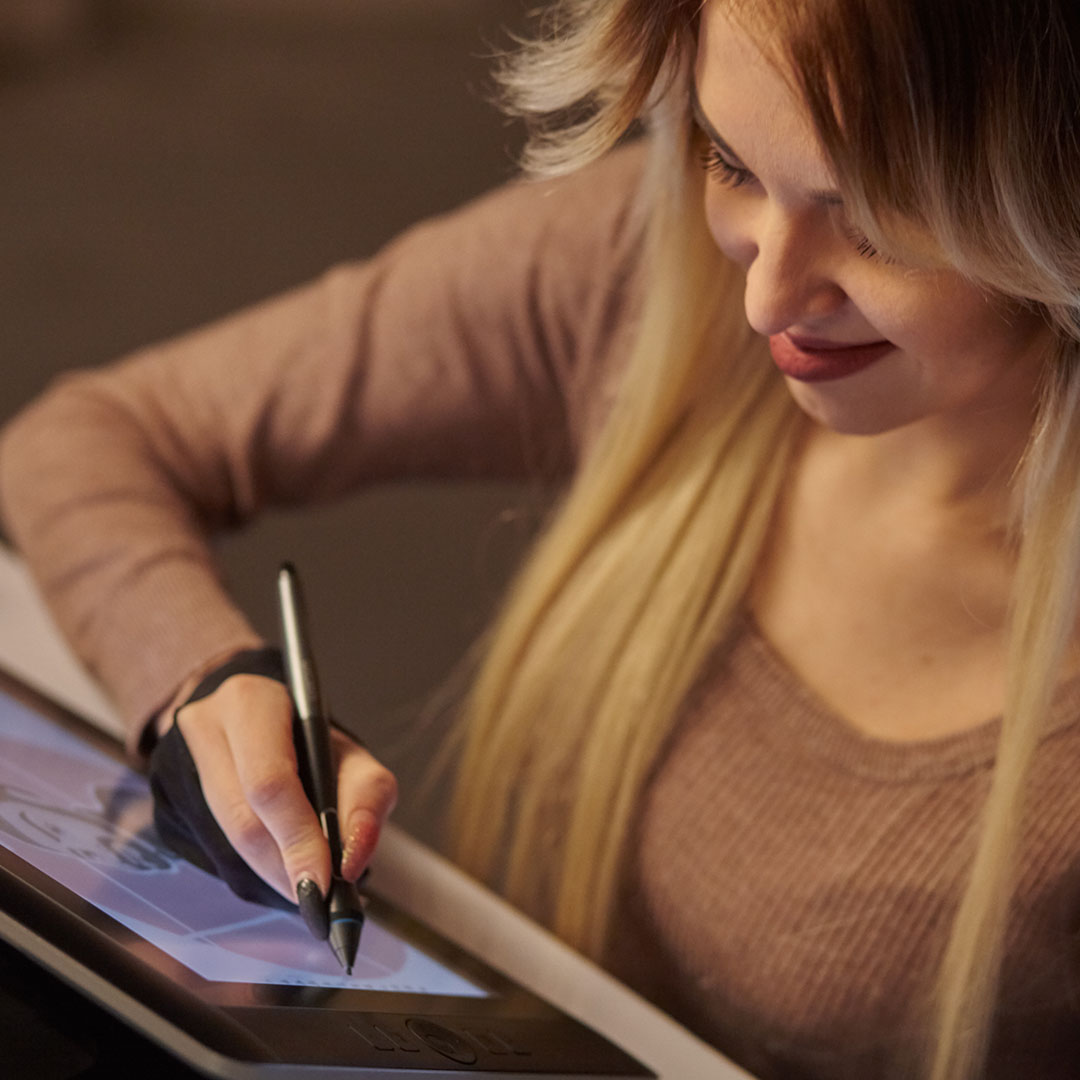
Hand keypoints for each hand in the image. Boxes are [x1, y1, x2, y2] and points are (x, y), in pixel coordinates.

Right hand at [148, 649, 396, 910]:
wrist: (258, 724)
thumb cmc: (310, 741)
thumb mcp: (351, 757)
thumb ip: (367, 800)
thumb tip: (353, 860)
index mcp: (250, 702)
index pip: (269, 782)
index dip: (297, 838)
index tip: (326, 884)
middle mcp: (203, 728)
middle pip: (243, 821)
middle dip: (286, 870)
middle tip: (321, 902)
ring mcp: (174, 767)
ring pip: (225, 845)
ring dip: (271, 878)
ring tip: (307, 887)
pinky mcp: (167, 803)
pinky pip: (210, 855)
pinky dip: (252, 874)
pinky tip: (278, 872)